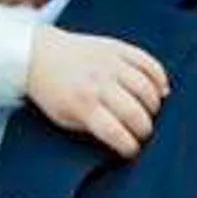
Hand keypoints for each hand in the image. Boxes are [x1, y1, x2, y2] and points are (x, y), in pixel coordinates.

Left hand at [27, 30, 169, 157]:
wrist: (36, 54)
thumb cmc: (51, 91)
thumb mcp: (64, 118)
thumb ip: (93, 129)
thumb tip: (123, 138)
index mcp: (82, 104)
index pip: (116, 133)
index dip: (130, 147)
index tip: (132, 150)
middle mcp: (98, 83)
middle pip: (135, 113)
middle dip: (145, 130)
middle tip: (143, 133)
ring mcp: (110, 63)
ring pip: (147, 89)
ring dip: (154, 106)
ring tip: (150, 112)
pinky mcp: (117, 47)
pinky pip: (149, 63)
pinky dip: (160, 79)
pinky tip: (160, 90)